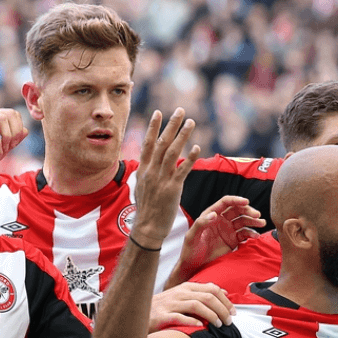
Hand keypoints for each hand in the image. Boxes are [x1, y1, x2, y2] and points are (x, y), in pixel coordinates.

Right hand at [0, 107, 28, 163]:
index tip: (14, 143)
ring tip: (4, 149)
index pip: (15, 114)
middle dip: (15, 132)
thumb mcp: (7, 145)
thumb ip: (17, 137)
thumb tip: (25, 130)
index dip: (19, 129)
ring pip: (3, 118)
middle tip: (10, 146)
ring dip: (7, 136)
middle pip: (11, 113)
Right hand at [132, 109, 200, 248]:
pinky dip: (189, 158)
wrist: (147, 228)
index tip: (159, 112)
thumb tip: (149, 163)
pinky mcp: (172, 189)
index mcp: (143, 170)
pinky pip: (182, 170)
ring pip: (172, 153)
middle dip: (171, 125)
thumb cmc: (146, 209)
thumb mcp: (141, 187)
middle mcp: (151, 172)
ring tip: (191, 122)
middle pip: (162, 143)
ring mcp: (161, 180)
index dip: (154, 127)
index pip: (148, 144)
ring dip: (182, 136)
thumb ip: (146, 173)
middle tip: (180, 110)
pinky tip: (197, 147)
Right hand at [150, 282, 233, 329]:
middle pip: (208, 297)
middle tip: (229, 321)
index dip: (225, 300)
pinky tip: (201, 327)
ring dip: (211, 315)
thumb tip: (223, 292)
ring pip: (197, 305)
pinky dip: (192, 321)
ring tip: (219, 325)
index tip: (233, 312)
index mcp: (185, 288)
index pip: (212, 289)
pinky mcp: (161, 316)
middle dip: (222, 309)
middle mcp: (179, 293)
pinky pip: (179, 317)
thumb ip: (201, 293)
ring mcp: (170, 304)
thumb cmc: (163, 308)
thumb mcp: (182, 296)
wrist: (136, 314)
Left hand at [170, 195, 264, 284]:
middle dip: (248, 211)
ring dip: (253, 221)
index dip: (236, 200)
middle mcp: (221, 220)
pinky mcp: (233, 241)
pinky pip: (244, 234)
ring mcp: (227, 230)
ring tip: (261, 223)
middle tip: (257, 215)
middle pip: (237, 210)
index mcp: (210, 215)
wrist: (194, 266)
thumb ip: (201, 224)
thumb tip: (214, 214)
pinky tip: (256, 236)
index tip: (246, 202)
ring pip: (243, 221)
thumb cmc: (190, 250)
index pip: (226, 203)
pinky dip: (251, 233)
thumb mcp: (192, 236)